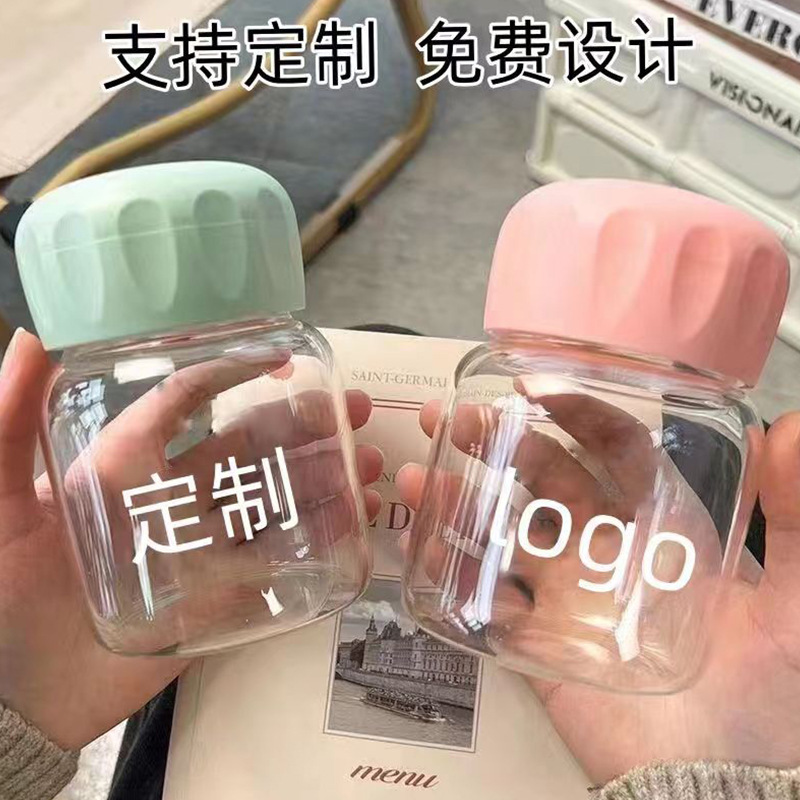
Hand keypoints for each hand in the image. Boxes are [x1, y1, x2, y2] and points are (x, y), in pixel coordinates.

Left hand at [0, 329, 382, 750]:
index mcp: (126, 467)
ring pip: (272, 501)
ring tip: (367, 465)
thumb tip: (32, 337)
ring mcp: (202, 547)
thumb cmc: (3, 593)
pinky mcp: (222, 595)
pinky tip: (356, 524)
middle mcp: (172, 498)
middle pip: (247, 449)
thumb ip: (7, 427)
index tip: (281, 359)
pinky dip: (321, 542)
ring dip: (322, 479)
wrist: (21, 700)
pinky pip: (279, 562)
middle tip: (353, 410)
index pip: (186, 406)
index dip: (231, 376)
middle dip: (302, 426)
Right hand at [398, 390, 799, 783]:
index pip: (615, 451)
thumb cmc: (769, 694)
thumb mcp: (795, 605)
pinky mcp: (535, 642)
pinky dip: (448, 573)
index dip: (579, 414)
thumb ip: (799, 520)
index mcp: (659, 526)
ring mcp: (565, 594)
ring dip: (458, 503)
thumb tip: (796, 428)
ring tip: (418, 478)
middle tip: (458, 421)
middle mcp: (605, 549)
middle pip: (542, 480)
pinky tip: (419, 548)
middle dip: (499, 444)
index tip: (536, 388)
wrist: (720, 784)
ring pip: (500, 534)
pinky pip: (482, 601)